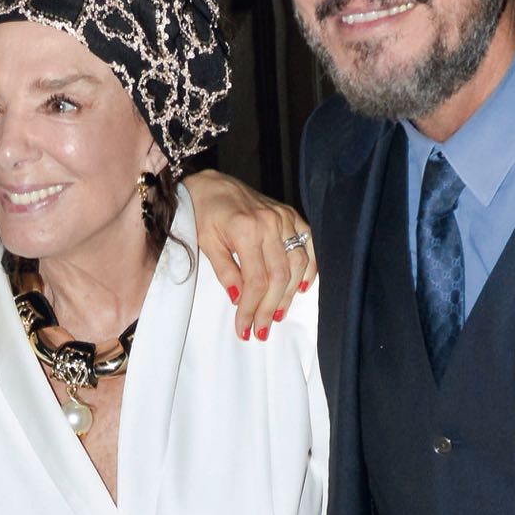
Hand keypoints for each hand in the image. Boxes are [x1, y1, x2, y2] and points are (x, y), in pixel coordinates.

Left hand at [185, 171, 315, 337]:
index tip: (244, 328)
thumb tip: (239, 299)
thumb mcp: (207, 243)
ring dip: (288, 295)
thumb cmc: (205, 213)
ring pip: (296, 264)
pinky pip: (308, 244)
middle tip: (261, 330)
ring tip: (277, 315)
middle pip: (278, 277)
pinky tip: (301, 288)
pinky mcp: (291, 215)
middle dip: (269, 308)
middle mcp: (270, 223)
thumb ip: (225, 271)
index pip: (255, 280)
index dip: (251, 309)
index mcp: (246, 229)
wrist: (212, 184)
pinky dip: (309, 268)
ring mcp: (284, 218)